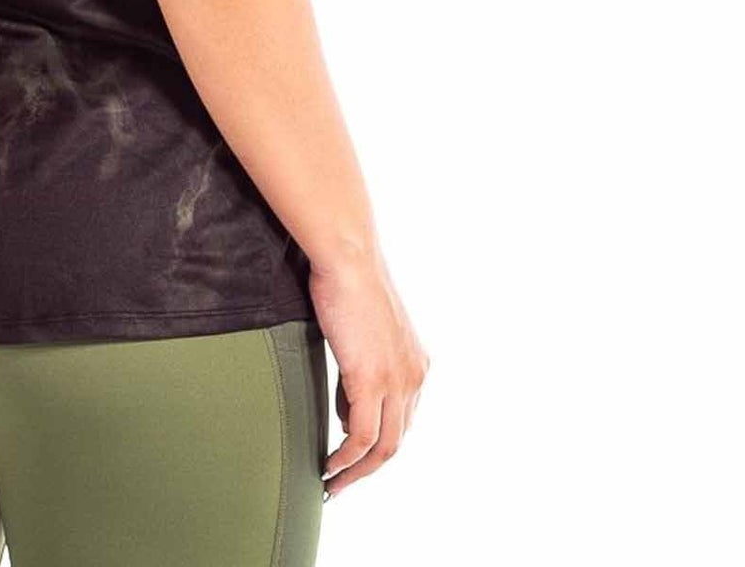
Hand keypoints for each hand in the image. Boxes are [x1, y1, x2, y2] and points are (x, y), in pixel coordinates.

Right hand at [309, 247, 428, 500]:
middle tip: (340, 482)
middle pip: (396, 441)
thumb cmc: (348, 283)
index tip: (353, 457)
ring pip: (382, 448)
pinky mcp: (372, 381)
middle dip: (368, 468)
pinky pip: (360, 437)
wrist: (349, 259)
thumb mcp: (364, 332)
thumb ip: (363, 368)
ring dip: (356, 473)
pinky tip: (328, 467)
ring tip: (332, 484)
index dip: (378, 444)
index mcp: (416, 364)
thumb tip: (347, 406)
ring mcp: (396, 382)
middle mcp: (414, 377)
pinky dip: (345, 460)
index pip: (402, 419)